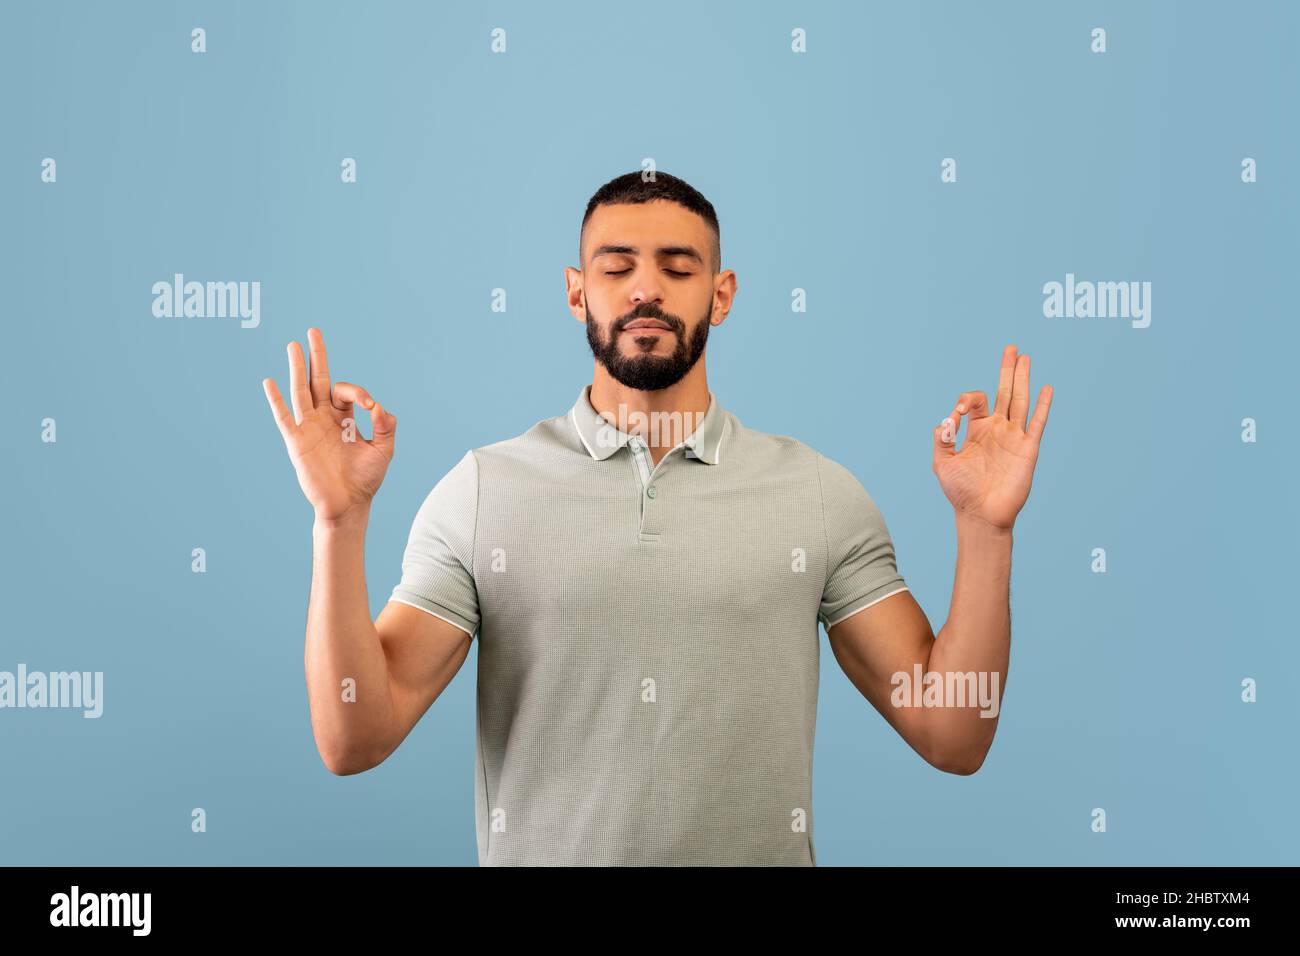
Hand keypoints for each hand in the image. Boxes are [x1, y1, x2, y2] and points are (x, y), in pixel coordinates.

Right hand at [262, 328, 396, 521]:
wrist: (349, 505)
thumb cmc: (365, 479)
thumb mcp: (384, 450)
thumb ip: (386, 426)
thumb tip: (378, 406)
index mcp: (345, 418)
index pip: (346, 391)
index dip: (359, 392)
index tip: (371, 405)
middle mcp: (325, 419)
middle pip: (318, 380)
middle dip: (317, 356)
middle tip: (313, 331)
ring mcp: (309, 428)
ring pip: (300, 391)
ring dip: (297, 368)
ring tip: (293, 345)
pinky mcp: (296, 441)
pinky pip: (284, 417)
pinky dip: (276, 400)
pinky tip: (270, 382)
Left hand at [932, 344, 1052, 530]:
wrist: (981, 515)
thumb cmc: (960, 492)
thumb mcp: (941, 463)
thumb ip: (941, 439)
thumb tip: (947, 419)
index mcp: (976, 431)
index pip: (976, 401)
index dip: (966, 400)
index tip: (957, 414)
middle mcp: (997, 430)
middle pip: (1003, 392)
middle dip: (1007, 370)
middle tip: (1011, 348)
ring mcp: (1013, 438)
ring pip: (1020, 401)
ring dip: (1023, 379)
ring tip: (1025, 357)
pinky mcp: (1027, 449)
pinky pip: (1037, 423)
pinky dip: (1042, 406)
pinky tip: (1046, 389)